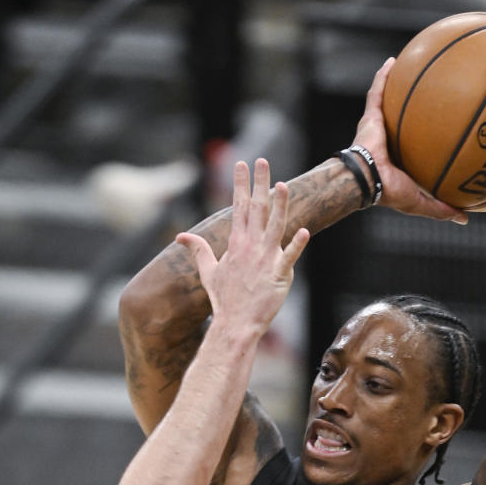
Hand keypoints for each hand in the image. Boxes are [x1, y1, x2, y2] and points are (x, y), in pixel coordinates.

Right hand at [175, 158, 309, 335]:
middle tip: (262, 160)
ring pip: (274, 227)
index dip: (240, 184)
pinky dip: (296, 245)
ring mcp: (265, 260)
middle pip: (256, 209)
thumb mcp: (208, 272)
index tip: (241, 163)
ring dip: (279, 205)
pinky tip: (304, 231)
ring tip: (283, 185)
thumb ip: (198, 250)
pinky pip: (289, 258)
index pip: (238, 207)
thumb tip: (181, 236)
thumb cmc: (224, 299)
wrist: (235, 324)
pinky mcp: (279, 275)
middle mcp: (251, 247)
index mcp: (236, 243)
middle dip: (259, 183)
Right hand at [353, 59, 468, 224]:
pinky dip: (382, 76)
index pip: (421, 142)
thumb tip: (466, 218)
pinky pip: (376, 91)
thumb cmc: (389, 192)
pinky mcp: (370, 116)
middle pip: (409, 116)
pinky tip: (392, 61)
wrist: (365, 180)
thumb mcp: (422, 201)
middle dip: (420, 102)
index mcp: (404, 157)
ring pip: (392, 99)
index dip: (433, 133)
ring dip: (400, 83)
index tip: (453, 122)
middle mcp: (393, 138)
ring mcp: (380, 126)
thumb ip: (443, 208)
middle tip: (441, 86)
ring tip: (416, 64)